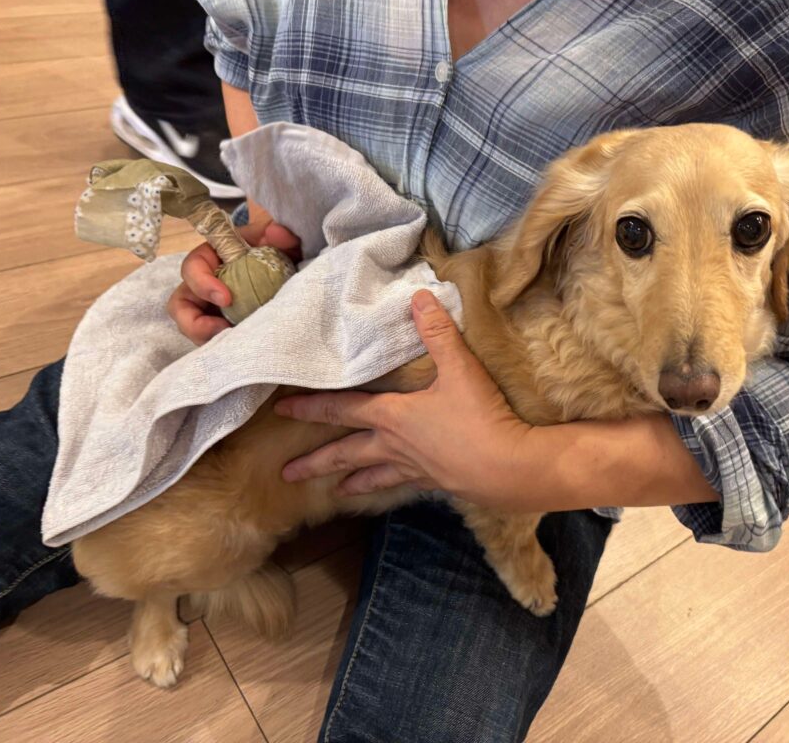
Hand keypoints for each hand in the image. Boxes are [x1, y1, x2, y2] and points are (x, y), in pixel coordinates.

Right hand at [167, 220, 300, 343]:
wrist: (293, 273)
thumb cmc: (278, 252)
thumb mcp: (283, 242)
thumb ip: (283, 235)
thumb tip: (275, 233)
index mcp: (213, 258)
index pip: (193, 267)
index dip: (202, 283)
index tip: (226, 298)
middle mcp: (205, 285)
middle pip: (181, 305)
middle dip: (194, 322)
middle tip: (223, 329)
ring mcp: (211, 309)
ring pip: (192, 328)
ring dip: (205, 338)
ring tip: (230, 343)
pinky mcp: (222, 327)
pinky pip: (213, 340)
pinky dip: (223, 346)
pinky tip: (243, 347)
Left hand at [274, 290, 537, 508]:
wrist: (507, 468)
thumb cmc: (478, 418)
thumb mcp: (459, 369)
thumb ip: (438, 333)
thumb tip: (418, 297)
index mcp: (392, 416)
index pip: (342, 409)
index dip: (310, 406)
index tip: (281, 410)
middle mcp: (395, 445)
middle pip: (347, 453)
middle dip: (316, 462)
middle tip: (286, 473)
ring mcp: (415, 468)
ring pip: (372, 475)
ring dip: (351, 482)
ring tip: (334, 492)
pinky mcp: (436, 483)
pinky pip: (404, 484)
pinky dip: (391, 486)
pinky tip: (395, 486)